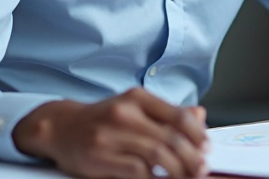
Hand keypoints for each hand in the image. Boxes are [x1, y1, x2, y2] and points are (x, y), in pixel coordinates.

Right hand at [12, 87, 208, 178]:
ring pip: (157, 155)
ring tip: (187, 177)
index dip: (198, 135)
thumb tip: (200, 116)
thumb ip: (166, 113)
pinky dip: (154, 178)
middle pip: (171, 138)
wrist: (60, 127)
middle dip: (192, 157)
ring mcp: (111, 135)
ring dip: (177, 170)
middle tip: (201, 169)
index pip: (178, 116)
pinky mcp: (100, 156)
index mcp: (137, 98)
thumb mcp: (134, 108)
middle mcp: (125, 112)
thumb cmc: (103, 119)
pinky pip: (137, 171)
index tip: (207, 149)